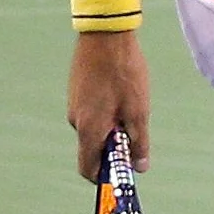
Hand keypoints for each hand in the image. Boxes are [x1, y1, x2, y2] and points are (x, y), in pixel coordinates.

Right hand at [68, 29, 150, 179]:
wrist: (106, 36)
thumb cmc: (125, 73)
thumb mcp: (138, 111)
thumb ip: (138, 142)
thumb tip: (140, 168)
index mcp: (88, 130)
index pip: (88, 168)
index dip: (103, 177)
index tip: (121, 174)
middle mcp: (75, 121)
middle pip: (93, 147)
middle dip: (114, 146)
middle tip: (136, 129)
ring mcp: (74, 105)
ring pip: (95, 127)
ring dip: (113, 124)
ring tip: (132, 102)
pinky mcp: (77, 91)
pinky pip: (92, 111)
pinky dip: (107, 110)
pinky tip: (122, 91)